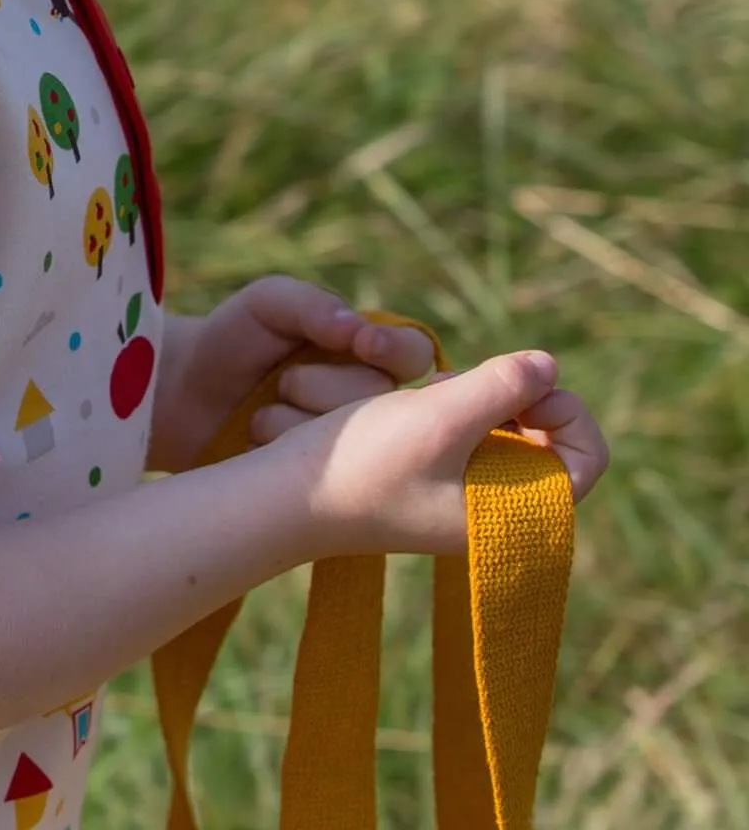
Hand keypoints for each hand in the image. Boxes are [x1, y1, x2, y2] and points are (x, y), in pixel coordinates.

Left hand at [147, 275, 437, 474]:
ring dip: (303, 425)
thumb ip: (311, 305)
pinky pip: (332, 479)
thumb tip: (359, 329)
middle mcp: (369, 403)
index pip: (413, 352)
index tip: (365, 346)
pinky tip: (262, 445)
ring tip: (261, 417)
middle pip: (389, 400)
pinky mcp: (327, 486)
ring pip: (362, 442)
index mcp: (366, 353)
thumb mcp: (266, 304)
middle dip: (333, 389)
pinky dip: (292, 459)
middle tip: (285, 384)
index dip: (396, 350)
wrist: (180, 397)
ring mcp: (351, 450)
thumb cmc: (230, 338)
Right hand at [275, 348, 611, 556]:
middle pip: (548, 437)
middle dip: (512, 398)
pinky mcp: (438, 487)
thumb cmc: (368, 462)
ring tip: (432, 397)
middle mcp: (504, 513)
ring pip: (507, 432)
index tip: (516, 388)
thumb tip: (547, 365)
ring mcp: (470, 501)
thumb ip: (502, 387)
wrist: (291, 498)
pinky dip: (451, 414)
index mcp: (522, 514)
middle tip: (463, 386)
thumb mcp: (441, 416)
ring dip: (476, 400)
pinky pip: (472, 440)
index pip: (588, 454)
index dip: (562, 407)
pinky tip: (413, 409)